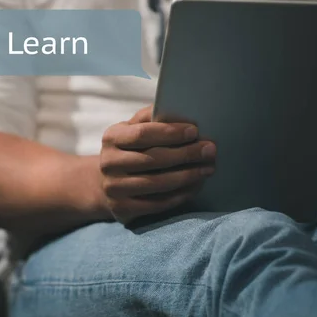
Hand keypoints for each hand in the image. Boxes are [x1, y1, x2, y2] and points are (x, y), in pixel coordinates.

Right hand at [99, 106, 216, 223]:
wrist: (106, 183)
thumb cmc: (130, 150)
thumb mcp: (133, 129)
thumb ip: (151, 118)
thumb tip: (180, 109)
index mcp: (111, 138)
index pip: (143, 134)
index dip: (170, 133)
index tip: (194, 131)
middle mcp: (108, 163)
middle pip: (153, 159)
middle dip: (186, 154)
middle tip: (210, 150)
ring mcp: (113, 188)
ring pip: (158, 183)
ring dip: (188, 176)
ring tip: (208, 169)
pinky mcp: (122, 208)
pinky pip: (158, 204)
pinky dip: (180, 195)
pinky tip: (195, 186)